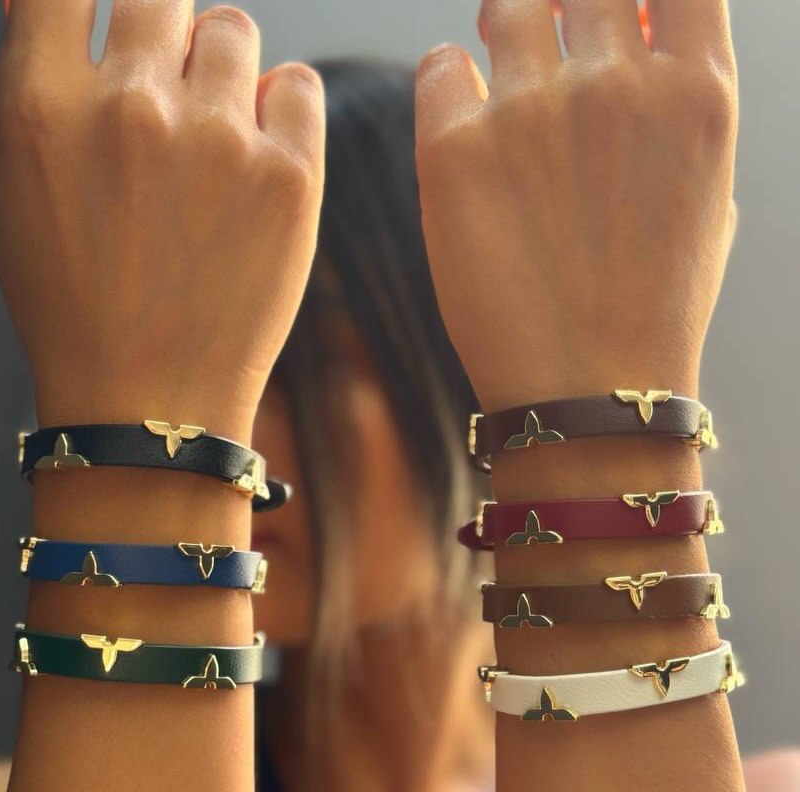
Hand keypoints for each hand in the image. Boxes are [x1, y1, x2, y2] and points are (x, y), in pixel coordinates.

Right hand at [0, 1, 324, 429]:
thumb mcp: (7, 198)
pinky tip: (258, 163)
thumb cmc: (72, 307)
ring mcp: (217, 141)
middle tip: (164, 104)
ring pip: (232, 31)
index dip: (94, 6)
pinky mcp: (289, 178)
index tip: (108, 32)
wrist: (148, 405)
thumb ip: (25, 93)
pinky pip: (298, 86)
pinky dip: (281, 111)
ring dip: (221, 76)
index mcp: (44, 106)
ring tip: (212, 150)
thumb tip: (44, 10)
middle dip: (159, 40)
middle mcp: (131, 108)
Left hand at [415, 0, 738, 409]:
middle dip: (568, 6)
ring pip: (508, 8)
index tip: (620, 13)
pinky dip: (448, 82)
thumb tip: (643, 41)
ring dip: (506, 30)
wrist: (589, 393)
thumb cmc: (654, 309)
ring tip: (501, 78)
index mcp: (696, 90)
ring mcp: (532, 110)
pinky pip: (440, 68)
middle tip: (548, 39)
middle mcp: (617, 81)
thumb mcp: (710, 199)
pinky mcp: (455, 148)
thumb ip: (679, 110)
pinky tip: (460, 127)